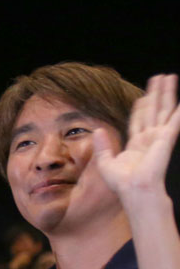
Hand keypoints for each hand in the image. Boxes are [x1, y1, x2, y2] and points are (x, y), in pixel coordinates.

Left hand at [95, 73, 179, 201]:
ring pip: (164, 110)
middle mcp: (149, 139)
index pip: (139, 120)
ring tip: (170, 78)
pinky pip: (175, 120)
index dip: (141, 107)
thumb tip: (96, 130)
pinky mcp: (165, 138)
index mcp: (136, 145)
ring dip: (167, 93)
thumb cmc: (121, 183)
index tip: (142, 95)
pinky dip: (179, 110)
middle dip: (157, 94)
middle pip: (154, 110)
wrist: (133, 190)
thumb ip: (102, 146)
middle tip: (160, 77)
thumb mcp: (105, 163)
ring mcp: (158, 137)